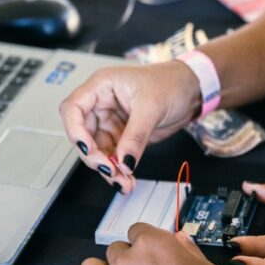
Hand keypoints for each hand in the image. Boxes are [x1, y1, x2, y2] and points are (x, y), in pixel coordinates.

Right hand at [59, 61, 200, 193]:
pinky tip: (127, 180)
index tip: (88, 149)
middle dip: (94, 157)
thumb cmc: (170, 83)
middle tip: (111, 171)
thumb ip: (135, 136)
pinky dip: (119, 170)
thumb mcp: (152, 107)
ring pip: (98, 151)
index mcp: (101, 87)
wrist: (191, 91)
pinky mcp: (122, 136)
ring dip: (108, 169)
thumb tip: (124, 161)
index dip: (75, 131)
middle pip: (83, 135)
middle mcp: (101, 104)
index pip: (73, 109)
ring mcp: (110, 122)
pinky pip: (113, 157)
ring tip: (123, 182)